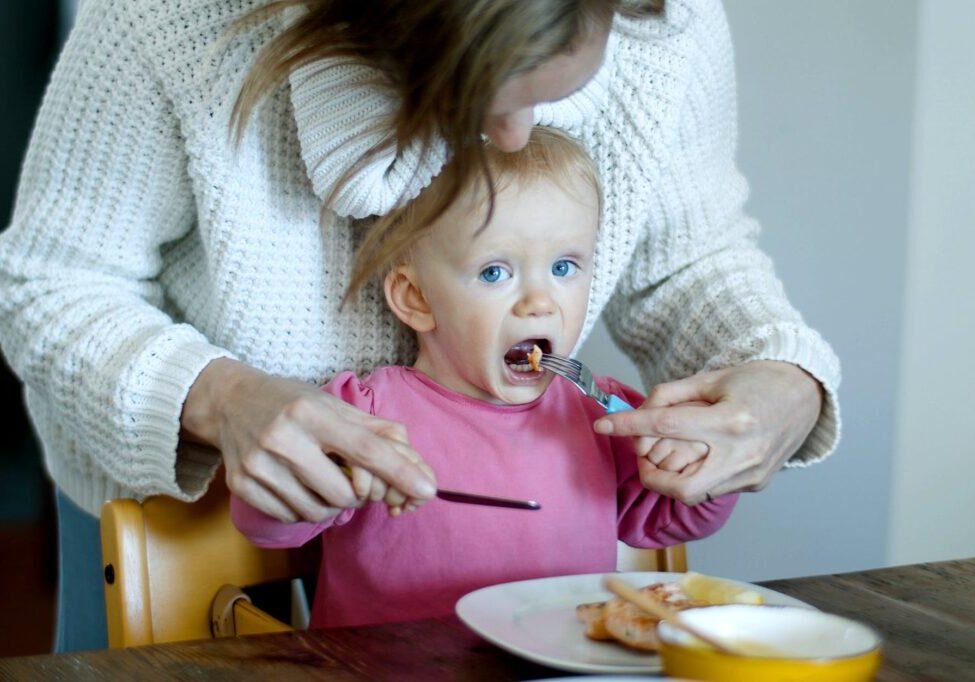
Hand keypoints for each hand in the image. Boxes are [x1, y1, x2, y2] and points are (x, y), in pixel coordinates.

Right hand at [181, 358, 436, 521]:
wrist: (228, 402)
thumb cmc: (291, 403)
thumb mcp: (333, 405)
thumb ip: (376, 431)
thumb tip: (414, 464)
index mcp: (311, 412)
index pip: (364, 448)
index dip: (398, 471)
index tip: (426, 489)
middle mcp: (282, 438)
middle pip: (343, 492)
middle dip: (356, 493)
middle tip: (348, 476)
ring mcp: (258, 465)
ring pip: (318, 511)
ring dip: (330, 502)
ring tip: (319, 477)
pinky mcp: (242, 486)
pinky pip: (291, 516)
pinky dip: (303, 507)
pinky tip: (296, 484)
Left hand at [595, 361, 822, 504]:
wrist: (805, 394)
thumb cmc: (756, 380)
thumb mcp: (711, 378)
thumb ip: (670, 396)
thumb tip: (637, 414)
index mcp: (730, 421)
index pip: (665, 426)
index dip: (628, 426)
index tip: (603, 426)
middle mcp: (742, 453)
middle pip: (680, 486)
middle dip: (651, 476)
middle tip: (641, 457)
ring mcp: (752, 474)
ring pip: (695, 493)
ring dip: (672, 478)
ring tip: (667, 455)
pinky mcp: (757, 484)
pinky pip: (714, 488)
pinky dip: (696, 476)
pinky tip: (699, 456)